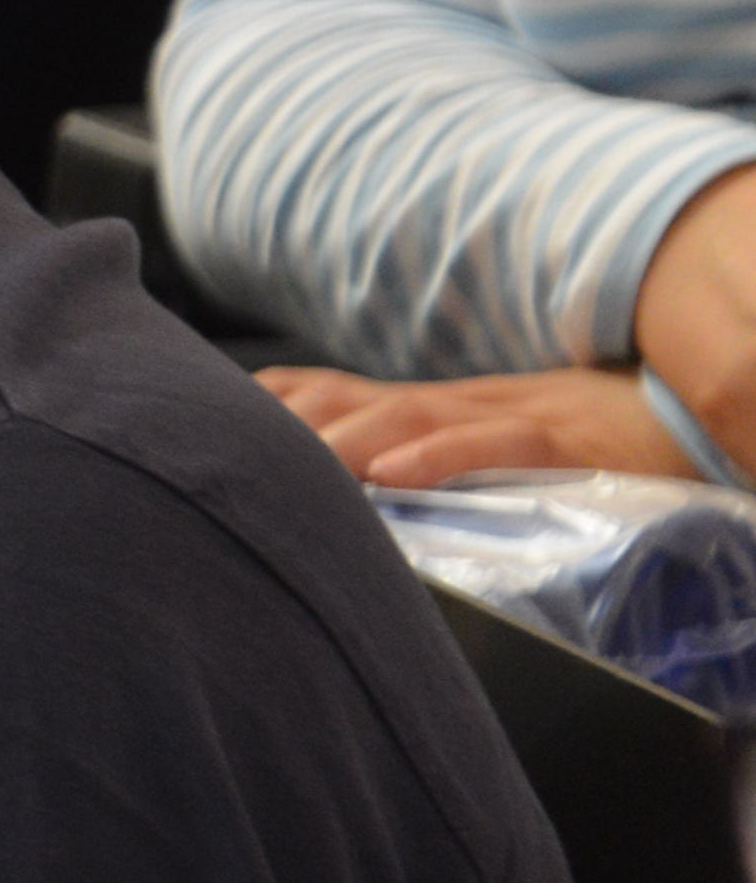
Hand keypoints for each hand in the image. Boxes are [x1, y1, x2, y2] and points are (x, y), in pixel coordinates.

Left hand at [259, 362, 686, 490]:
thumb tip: (335, 488)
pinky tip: (391, 474)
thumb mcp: (479, 442)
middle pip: (349, 404)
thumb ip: (413, 454)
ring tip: (290, 465)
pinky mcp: (562, 439)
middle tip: (218, 453)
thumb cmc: (580, 440)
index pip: (328, 394)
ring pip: (407, 419)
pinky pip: (494, 443)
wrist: (685, 417)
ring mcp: (507, 415)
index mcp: (431, 408)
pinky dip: (439, 456)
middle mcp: (455, 404)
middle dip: (280, 427)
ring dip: (342, 439)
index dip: (261, 408)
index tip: (196, 425)